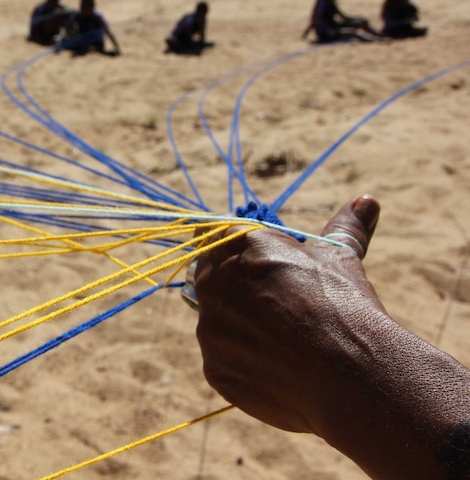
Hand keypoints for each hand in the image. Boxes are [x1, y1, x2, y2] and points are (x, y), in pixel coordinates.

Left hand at [193, 195, 380, 433]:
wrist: (349, 375)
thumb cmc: (343, 306)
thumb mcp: (340, 258)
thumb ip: (343, 228)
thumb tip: (367, 201)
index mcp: (236, 245)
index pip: (215, 238)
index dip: (237, 252)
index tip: (257, 266)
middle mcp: (212, 283)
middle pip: (212, 280)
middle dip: (238, 290)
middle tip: (278, 307)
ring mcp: (210, 330)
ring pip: (218, 325)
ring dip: (242, 330)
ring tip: (286, 342)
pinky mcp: (214, 369)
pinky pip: (225, 362)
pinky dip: (247, 365)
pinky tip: (280, 369)